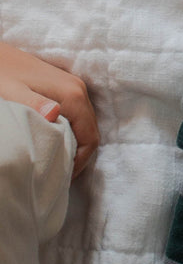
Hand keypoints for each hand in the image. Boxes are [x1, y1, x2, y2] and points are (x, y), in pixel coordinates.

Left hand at [0, 42, 98, 176]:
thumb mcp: (11, 92)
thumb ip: (34, 104)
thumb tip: (55, 115)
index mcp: (72, 95)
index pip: (90, 137)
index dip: (80, 161)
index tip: (61, 176)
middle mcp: (79, 90)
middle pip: (90, 131)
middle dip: (78, 155)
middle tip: (57, 173)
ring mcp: (73, 87)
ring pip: (84, 124)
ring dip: (74, 144)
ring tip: (55, 161)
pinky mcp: (65, 87)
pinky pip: (76, 116)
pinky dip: (70, 132)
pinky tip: (52, 140)